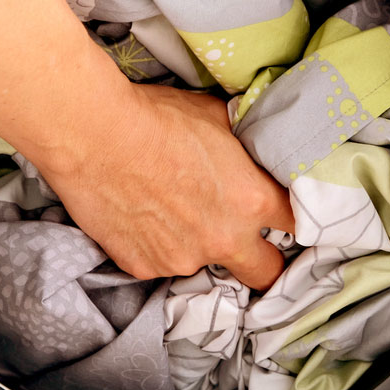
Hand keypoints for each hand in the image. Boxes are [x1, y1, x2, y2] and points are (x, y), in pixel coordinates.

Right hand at [37, 84, 294, 289]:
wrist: (93, 134)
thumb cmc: (155, 116)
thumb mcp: (216, 117)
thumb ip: (243, 145)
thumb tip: (251, 145)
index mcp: (252, 200)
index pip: (296, 223)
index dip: (290, 217)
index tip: (281, 215)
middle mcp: (224, 238)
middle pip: (265, 272)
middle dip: (261, 260)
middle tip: (246, 241)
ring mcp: (182, 259)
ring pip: (204, 263)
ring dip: (197, 245)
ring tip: (168, 209)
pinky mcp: (143, 267)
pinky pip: (159, 263)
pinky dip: (155, 245)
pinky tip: (139, 214)